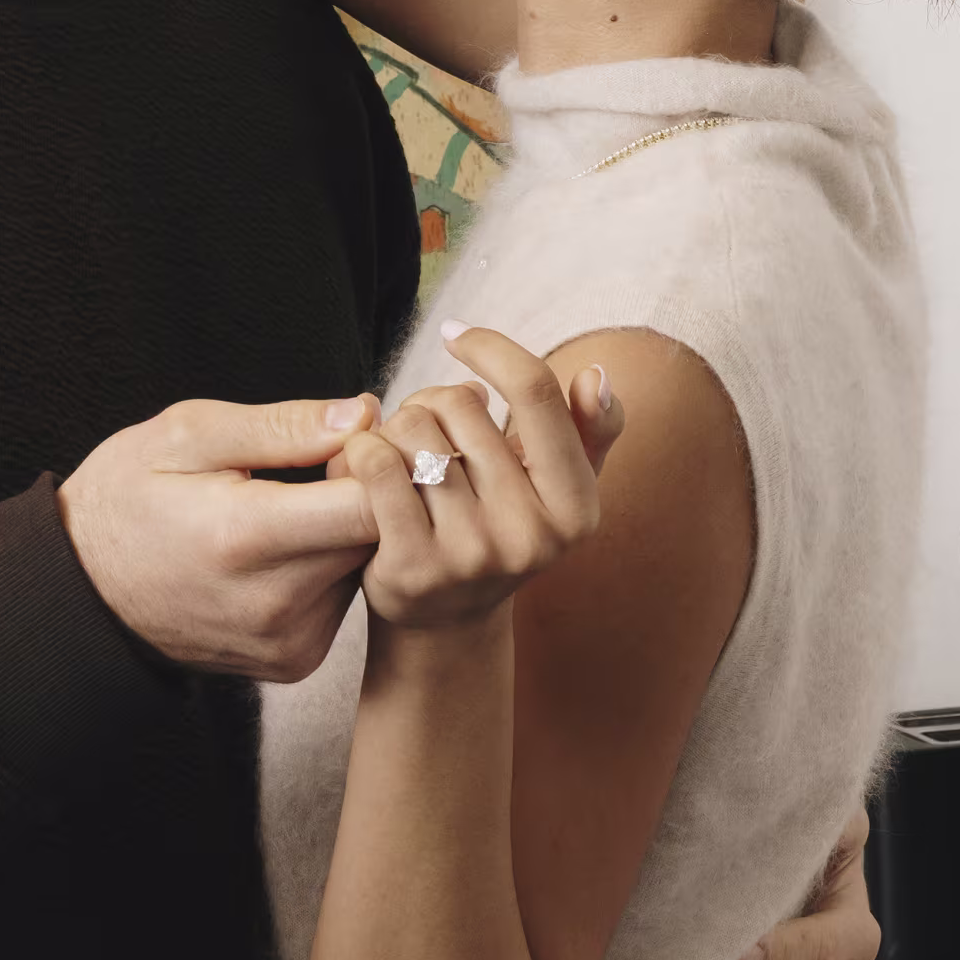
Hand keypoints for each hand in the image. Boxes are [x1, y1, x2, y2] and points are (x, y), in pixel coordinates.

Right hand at [58, 394, 386, 680]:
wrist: (83, 591)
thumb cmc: (127, 497)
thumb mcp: (187, 434)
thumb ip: (282, 425)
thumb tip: (361, 414)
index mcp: (248, 536)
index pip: (372, 503)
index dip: (379, 459)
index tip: (354, 437)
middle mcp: (276, 603)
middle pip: (378, 536)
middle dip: (368, 491)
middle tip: (323, 463)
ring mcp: (288, 641)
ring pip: (365, 568)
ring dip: (347, 531)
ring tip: (293, 507)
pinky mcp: (295, 662)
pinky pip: (343, 600)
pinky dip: (328, 568)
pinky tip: (284, 550)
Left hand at [337, 324, 619, 631]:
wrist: (443, 626)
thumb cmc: (499, 531)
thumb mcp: (557, 489)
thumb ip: (590, 429)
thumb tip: (596, 375)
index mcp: (577, 507)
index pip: (535, 391)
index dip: (491, 347)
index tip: (456, 333)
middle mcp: (532, 535)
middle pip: (461, 404)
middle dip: (433, 402)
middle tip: (427, 433)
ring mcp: (472, 555)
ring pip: (415, 431)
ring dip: (396, 430)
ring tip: (402, 456)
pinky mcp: (413, 569)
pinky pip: (378, 467)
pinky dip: (363, 451)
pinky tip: (366, 461)